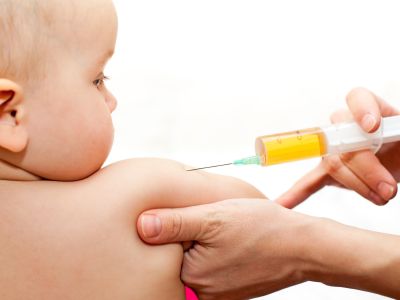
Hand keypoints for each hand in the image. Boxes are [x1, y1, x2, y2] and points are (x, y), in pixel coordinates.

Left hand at [137, 199, 313, 299]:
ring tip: (229, 229)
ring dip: (207, 240)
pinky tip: (234, 239)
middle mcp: (204, 290)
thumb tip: (141, 225)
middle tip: (217, 220)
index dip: (178, 222)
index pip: (165, 246)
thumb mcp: (215, 217)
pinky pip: (214, 265)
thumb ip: (176, 222)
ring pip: (198, 257)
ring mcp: (218, 292)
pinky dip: (219, 249)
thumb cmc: (263, 228)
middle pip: (181, 253)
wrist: (304, 246)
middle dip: (193, 232)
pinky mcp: (231, 288)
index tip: (198, 214)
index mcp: (193, 274)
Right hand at [278, 87, 399, 207]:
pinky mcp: (330, 172)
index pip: (357, 98)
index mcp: (370, 109)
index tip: (371, 127)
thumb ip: (399, 130)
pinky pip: (310, 182)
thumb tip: (380, 130)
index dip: (361, 110)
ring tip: (381, 198)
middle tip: (389, 188)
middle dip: (366, 168)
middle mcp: (346, 126)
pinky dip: (295, 194)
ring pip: (333, 166)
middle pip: (344, 142)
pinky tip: (281, 204)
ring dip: (356, 186)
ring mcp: (334, 150)